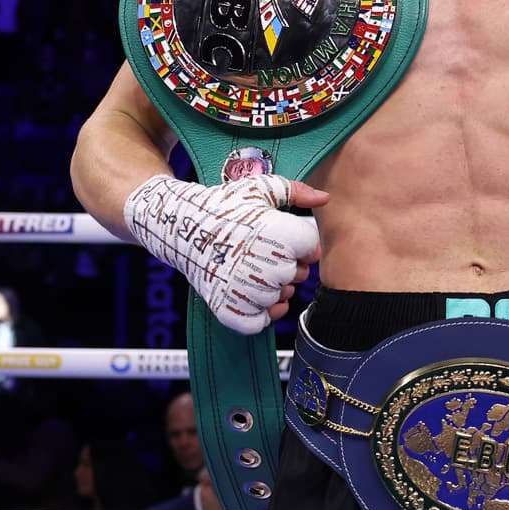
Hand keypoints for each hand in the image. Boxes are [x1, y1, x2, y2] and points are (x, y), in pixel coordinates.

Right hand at [124, 173, 328, 333]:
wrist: (183, 225)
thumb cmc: (224, 205)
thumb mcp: (260, 187)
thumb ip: (296, 191)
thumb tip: (325, 199)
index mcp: (281, 236)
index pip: (311, 250)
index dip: (301, 243)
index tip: (281, 235)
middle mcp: (268, 267)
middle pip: (298, 276)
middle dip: (287, 264)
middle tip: (262, 250)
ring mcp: (248, 291)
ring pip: (280, 298)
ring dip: (273, 287)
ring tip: (253, 267)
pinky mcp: (230, 309)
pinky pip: (260, 322)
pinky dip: (259, 312)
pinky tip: (251, 293)